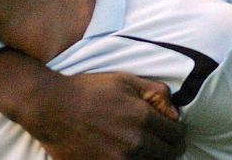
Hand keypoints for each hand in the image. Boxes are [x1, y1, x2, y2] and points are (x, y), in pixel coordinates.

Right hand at [30, 72, 185, 159]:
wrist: (53, 108)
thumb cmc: (89, 90)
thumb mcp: (125, 80)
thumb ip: (156, 92)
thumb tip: (176, 112)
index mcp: (143, 118)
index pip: (176, 134)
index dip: (178, 132)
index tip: (173, 131)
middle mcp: (135, 143)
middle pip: (168, 155)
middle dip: (171, 148)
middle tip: (167, 144)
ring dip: (154, 159)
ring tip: (148, 151)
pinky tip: (130, 156)